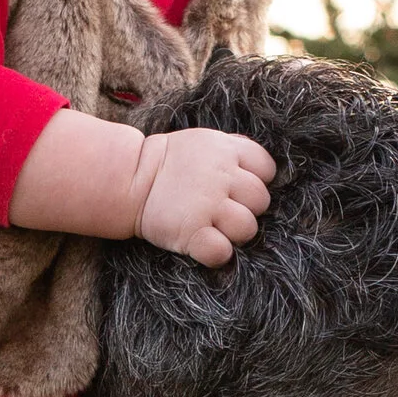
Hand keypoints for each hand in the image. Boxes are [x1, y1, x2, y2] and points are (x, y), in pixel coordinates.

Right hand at [7, 111, 270, 262]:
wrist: (130, 177)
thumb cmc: (171, 162)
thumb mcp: (204, 142)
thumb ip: (234, 152)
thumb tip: (261, 172)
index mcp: (227, 151)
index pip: (267, 168)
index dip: (258, 180)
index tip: (239, 188)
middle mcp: (222, 177)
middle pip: (261, 200)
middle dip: (247, 209)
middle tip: (224, 211)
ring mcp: (208, 205)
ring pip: (247, 227)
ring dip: (235, 233)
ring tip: (215, 228)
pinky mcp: (191, 232)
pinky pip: (221, 252)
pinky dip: (217, 254)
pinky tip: (203, 245)